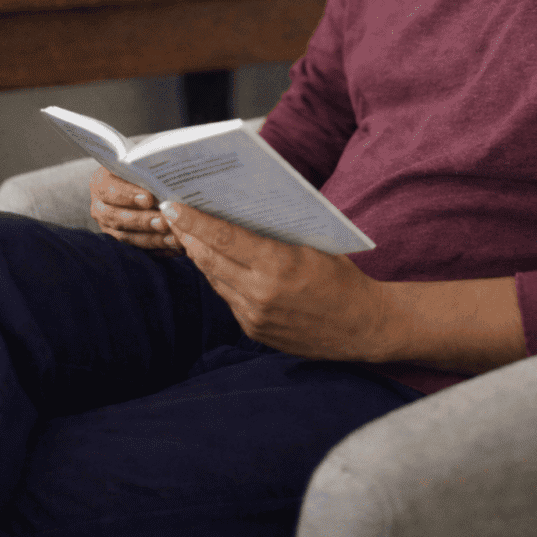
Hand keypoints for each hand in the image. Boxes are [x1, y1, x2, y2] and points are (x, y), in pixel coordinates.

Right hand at [89, 166, 184, 255]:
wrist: (141, 180)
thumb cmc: (145, 166)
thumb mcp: (142, 161)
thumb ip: (149, 166)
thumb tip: (167, 172)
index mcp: (101, 182)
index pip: (109, 188)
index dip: (128, 195)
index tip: (149, 199)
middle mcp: (100, 205)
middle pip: (116, 216)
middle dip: (142, 221)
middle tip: (165, 221)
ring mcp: (108, 226)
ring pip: (126, 236)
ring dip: (151, 238)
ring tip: (173, 237)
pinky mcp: (121, 240)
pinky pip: (137, 249)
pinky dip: (157, 249)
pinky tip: (174, 246)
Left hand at [159, 200, 389, 361]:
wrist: (364, 326)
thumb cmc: (343, 278)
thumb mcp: (314, 245)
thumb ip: (275, 234)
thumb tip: (240, 212)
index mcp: (278, 265)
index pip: (224, 237)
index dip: (194, 221)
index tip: (173, 206)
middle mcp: (260, 293)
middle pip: (210, 259)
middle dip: (188, 235)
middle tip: (172, 215)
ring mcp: (255, 316)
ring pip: (215, 279)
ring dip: (199, 256)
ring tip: (187, 235)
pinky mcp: (255, 331)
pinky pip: (228, 297)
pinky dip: (219, 277)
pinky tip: (214, 262)